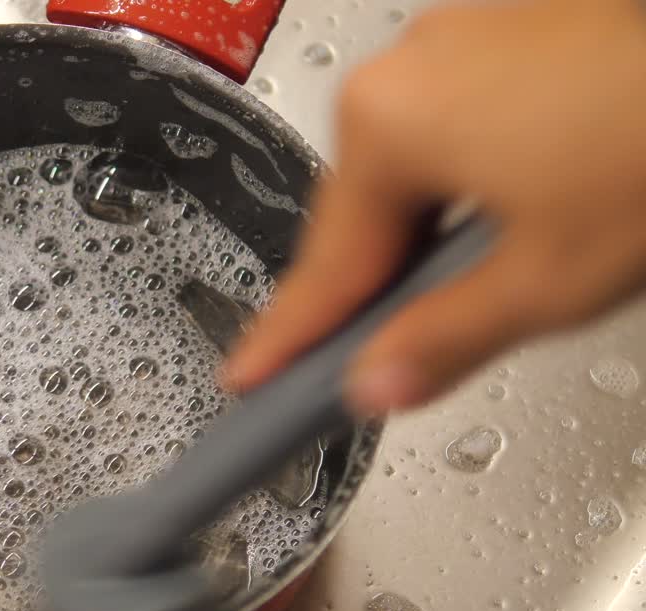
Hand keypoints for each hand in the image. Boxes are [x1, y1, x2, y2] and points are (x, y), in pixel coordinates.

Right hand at [224, 0, 645, 411]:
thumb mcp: (551, 281)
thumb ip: (444, 342)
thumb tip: (379, 383)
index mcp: (392, 121)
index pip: (324, 265)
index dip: (289, 337)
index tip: (252, 379)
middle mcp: (412, 64)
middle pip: (366, 213)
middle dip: (379, 286)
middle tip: (383, 356)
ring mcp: (464, 37)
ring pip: (418, 170)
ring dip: (436, 238)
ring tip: (493, 283)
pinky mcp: (516, 32)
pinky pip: (461, 128)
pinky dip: (475, 186)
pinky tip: (525, 216)